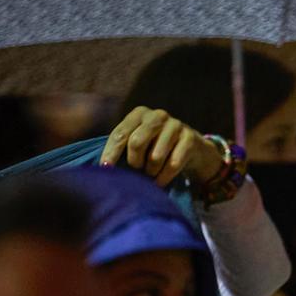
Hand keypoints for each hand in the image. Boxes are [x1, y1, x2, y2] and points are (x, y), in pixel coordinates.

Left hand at [100, 107, 223, 189]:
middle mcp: (157, 115)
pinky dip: (164, 177)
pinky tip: (160, 182)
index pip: (120, 134)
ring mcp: (175, 125)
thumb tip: (103, 167)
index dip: (111, 152)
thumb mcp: (140, 140)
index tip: (106, 169)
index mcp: (139, 114)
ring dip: (151, 171)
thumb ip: (123, 146)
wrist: (193, 148)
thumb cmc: (158, 146)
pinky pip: (173, 164)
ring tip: (151, 173)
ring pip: (155, 156)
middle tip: (137, 170)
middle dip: (134, 162)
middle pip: (137, 142)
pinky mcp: (190, 138)